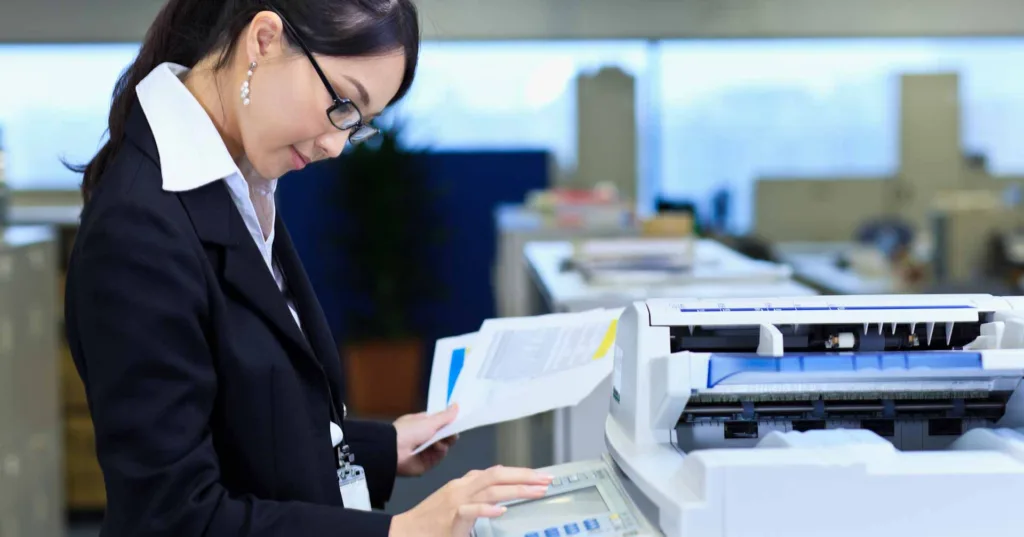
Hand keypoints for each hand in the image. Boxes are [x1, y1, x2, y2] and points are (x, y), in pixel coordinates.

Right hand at [389, 465, 553, 536]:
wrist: (405, 531)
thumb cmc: (431, 521)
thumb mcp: (456, 501)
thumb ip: (477, 492)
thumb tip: (499, 487)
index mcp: (465, 484)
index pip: (496, 472)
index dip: (520, 473)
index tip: (540, 477)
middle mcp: (462, 488)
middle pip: (497, 475)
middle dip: (525, 477)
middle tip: (547, 480)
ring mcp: (456, 501)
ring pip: (490, 489)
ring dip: (516, 490)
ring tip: (536, 492)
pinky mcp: (451, 517)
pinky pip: (470, 510)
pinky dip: (486, 508)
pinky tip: (501, 510)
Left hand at [394, 404, 459, 476]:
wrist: (394, 451)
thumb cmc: (408, 431)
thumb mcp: (429, 421)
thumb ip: (445, 416)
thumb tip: (456, 406)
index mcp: (421, 424)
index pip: (439, 422)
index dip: (448, 422)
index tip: (457, 421)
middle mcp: (423, 437)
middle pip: (443, 435)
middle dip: (449, 433)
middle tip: (453, 433)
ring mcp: (425, 450)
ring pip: (444, 446)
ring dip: (445, 442)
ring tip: (441, 440)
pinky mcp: (427, 463)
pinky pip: (439, 457)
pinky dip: (441, 452)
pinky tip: (438, 448)